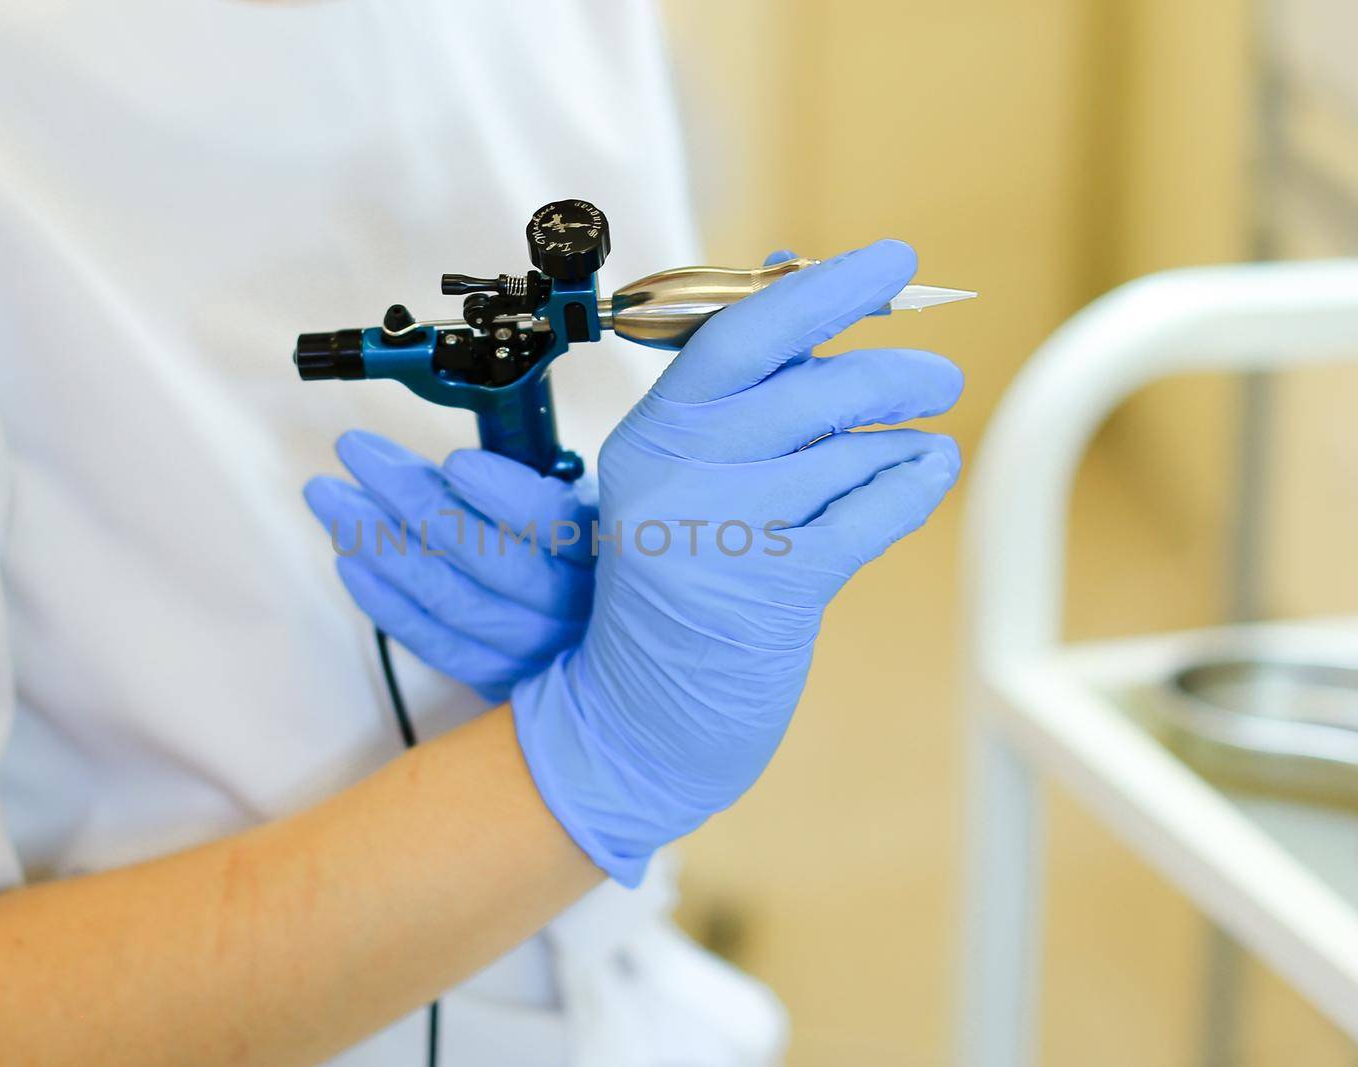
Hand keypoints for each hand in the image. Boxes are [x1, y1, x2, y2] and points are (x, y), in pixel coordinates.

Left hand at [303, 431, 596, 700]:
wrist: (616, 638)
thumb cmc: (589, 549)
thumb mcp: (588, 501)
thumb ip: (537, 476)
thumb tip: (457, 457)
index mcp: (603, 548)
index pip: (554, 523)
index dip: (503, 494)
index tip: (456, 462)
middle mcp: (573, 607)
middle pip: (483, 556)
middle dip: (409, 497)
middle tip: (356, 450)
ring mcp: (535, 650)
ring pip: (448, 597)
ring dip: (378, 541)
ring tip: (330, 495)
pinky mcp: (500, 677)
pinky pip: (436, 643)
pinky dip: (387, 602)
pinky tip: (349, 561)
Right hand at [512, 239, 963, 884]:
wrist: (642, 708)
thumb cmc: (673, 575)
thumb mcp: (675, 476)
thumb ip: (730, 389)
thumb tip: (793, 277)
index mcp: (651, 435)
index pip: (738, 334)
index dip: (821, 289)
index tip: (889, 261)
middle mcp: (680, 475)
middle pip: (810, 387)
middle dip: (891, 372)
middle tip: (938, 378)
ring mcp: (728, 532)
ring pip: (849, 450)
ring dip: (902, 437)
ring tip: (922, 437)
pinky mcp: (777, 588)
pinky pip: (872, 512)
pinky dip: (912, 484)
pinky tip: (927, 467)